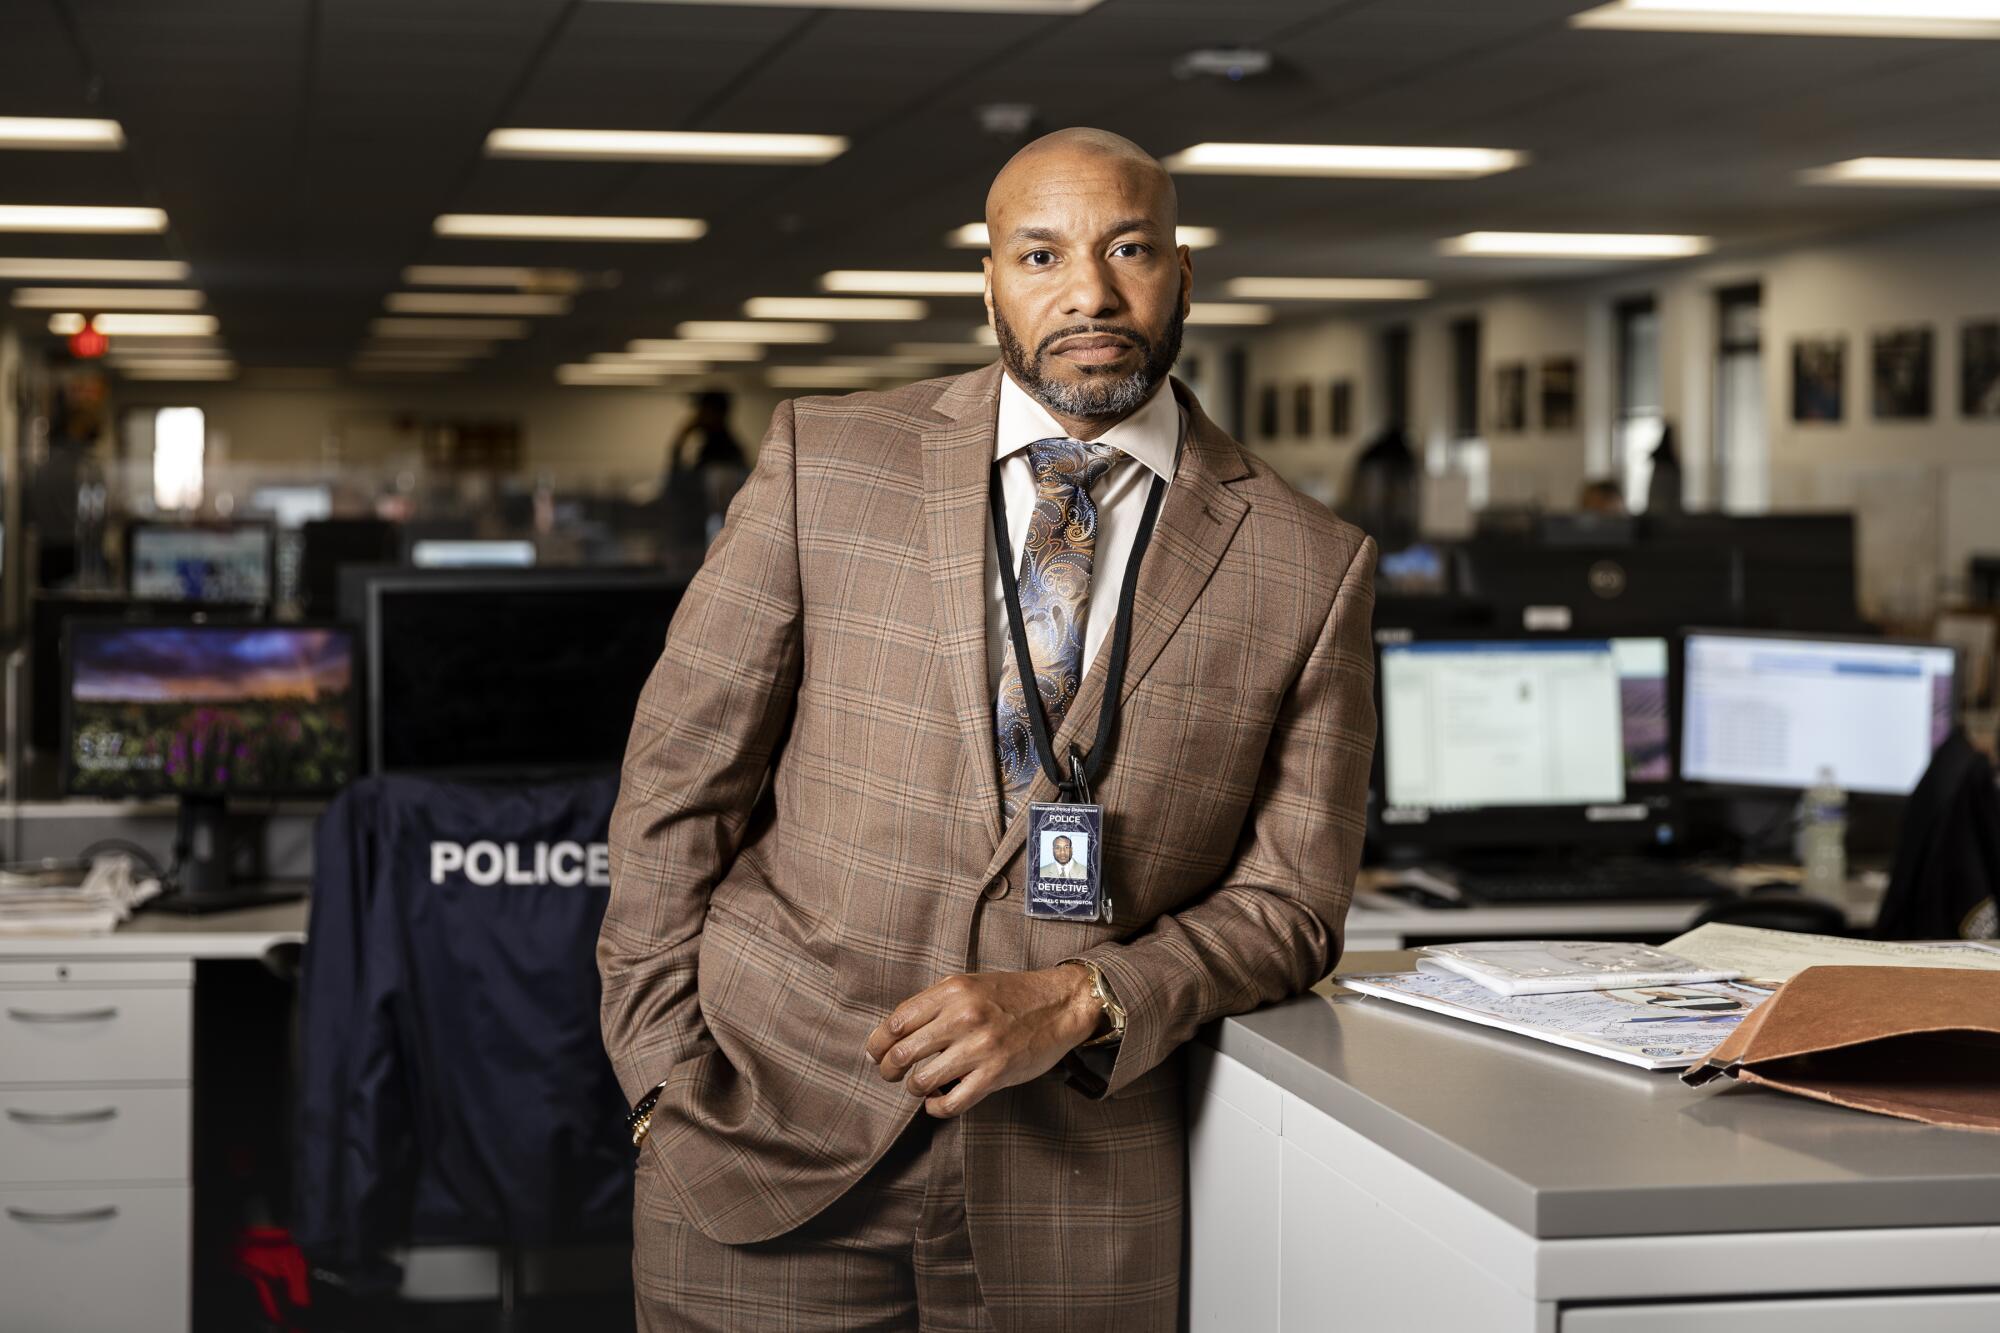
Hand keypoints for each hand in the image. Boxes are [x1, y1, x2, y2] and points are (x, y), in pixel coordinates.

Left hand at [865, 965, 1101, 1117]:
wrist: (1061, 1004)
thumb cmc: (1012, 995)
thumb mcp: (969, 985)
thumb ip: (934, 1003)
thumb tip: (893, 1031)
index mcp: (952, 991)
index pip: (896, 1022)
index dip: (879, 1043)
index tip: (877, 1053)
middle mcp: (962, 1017)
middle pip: (902, 1053)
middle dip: (888, 1070)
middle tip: (890, 1074)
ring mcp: (979, 1047)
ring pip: (921, 1081)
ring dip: (914, 1088)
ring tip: (921, 1086)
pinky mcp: (995, 1074)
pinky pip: (951, 1103)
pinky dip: (936, 1108)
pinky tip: (937, 1102)